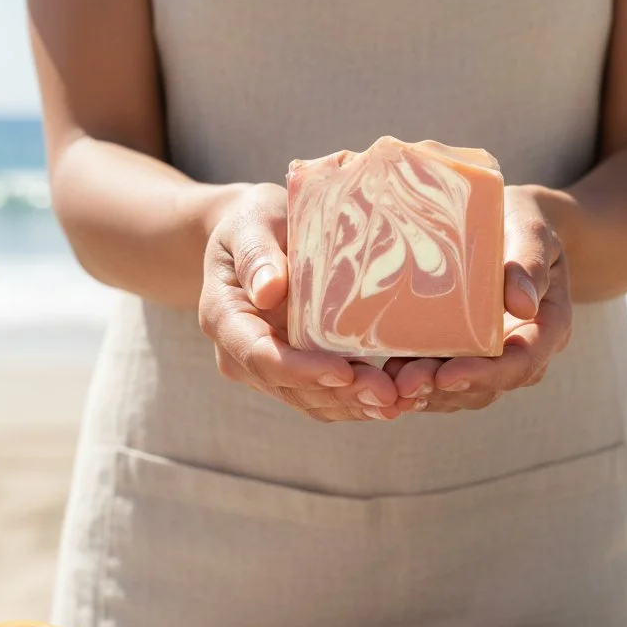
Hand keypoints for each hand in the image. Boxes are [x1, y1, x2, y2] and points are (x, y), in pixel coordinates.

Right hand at [199, 184, 400, 421]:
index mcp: (224, 318)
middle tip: (391, 395)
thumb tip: (268, 290)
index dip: (302, 370)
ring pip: (311, 401)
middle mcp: (240, 354)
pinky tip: (397, 398)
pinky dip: (359, 402)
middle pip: (291, 387)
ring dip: (355, 406)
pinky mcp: (293, 373)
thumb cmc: (254, 221)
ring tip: (402, 401)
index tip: (344, 371)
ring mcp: (266, 369)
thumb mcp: (250, 223)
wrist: (254, 236)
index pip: (260, 356)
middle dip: (341, 395)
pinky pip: (324, 397)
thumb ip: (257, 256)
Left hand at [386, 185, 572, 413]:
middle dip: (446, 390)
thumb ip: (529, 262)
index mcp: (549, 324)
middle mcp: (524, 348)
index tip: (446, 375)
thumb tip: (523, 304)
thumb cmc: (523, 219)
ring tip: (392, 384)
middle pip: (489, 386)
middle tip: (404, 385)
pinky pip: (447, 379)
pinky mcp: (469, 352)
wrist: (512, 222)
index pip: (522, 363)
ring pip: (466, 391)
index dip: (485, 375)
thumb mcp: (531, 229)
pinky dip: (420, 385)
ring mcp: (496, 356)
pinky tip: (388, 378)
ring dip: (428, 394)